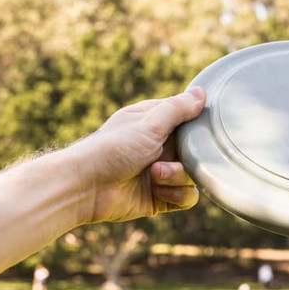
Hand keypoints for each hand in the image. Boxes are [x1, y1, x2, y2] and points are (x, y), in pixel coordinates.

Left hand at [76, 87, 205, 223]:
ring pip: (192, 175)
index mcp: (155, 123)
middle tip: (166, 158)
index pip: (188, 119)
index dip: (196, 126)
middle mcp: (160, 147)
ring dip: (177, 177)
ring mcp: (161, 173)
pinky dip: (177, 194)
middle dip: (188, 157)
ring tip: (154, 176)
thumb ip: (177, 109)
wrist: (86, 187)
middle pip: (196, 150)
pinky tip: (158, 191)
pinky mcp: (161, 197)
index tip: (198, 131)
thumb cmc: (112, 148)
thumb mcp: (148, 124)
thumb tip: (201, 92)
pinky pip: (187, 197)